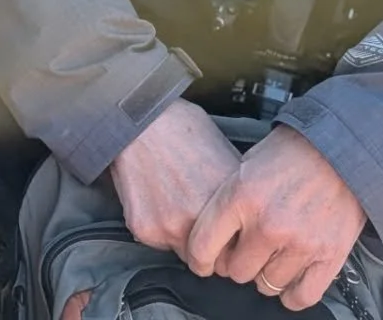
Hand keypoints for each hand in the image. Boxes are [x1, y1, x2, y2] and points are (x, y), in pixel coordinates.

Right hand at [110, 101, 241, 259]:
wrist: (138, 120)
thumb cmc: (180, 127)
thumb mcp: (223, 151)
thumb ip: (233, 192)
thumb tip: (244, 215)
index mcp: (226, 204)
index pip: (239, 253)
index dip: (233, 245)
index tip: (228, 238)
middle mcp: (201, 222)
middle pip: (212, 262)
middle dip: (210, 249)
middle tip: (200, 223)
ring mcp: (172, 228)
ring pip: (184, 253)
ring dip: (183, 238)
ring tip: (175, 204)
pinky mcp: (146, 230)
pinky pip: (158, 242)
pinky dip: (158, 226)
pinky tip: (156, 197)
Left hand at [186, 125, 365, 310]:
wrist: (339, 147)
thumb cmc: (290, 151)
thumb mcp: (245, 163)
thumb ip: (229, 200)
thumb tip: (216, 234)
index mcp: (241, 197)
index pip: (203, 247)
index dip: (198, 259)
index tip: (202, 261)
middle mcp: (268, 225)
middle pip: (236, 271)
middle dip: (238, 262)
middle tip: (246, 250)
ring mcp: (299, 244)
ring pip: (267, 285)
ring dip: (266, 274)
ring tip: (271, 257)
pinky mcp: (328, 256)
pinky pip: (301, 296)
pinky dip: (292, 294)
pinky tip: (289, 279)